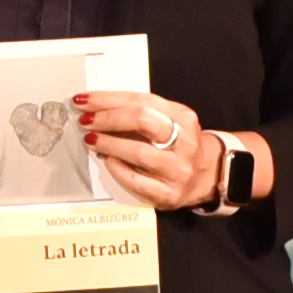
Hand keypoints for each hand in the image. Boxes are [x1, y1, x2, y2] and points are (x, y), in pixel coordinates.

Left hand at [77, 90, 242, 211]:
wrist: (207, 176)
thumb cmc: (178, 145)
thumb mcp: (170, 121)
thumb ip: (142, 112)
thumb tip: (99, 108)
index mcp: (183, 117)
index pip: (141, 100)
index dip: (109, 99)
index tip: (85, 100)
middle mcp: (184, 141)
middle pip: (142, 120)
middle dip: (107, 118)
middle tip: (86, 120)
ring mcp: (178, 169)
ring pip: (139, 152)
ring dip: (109, 144)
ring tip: (92, 140)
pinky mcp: (170, 193)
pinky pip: (138, 181)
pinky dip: (118, 170)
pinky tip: (107, 161)